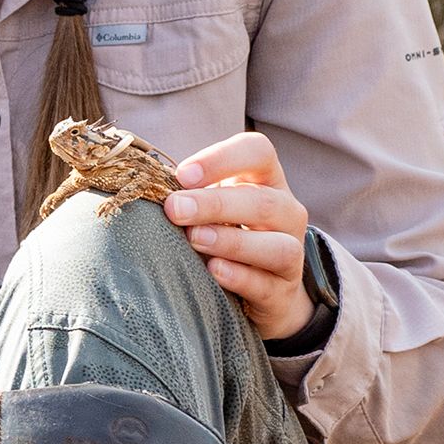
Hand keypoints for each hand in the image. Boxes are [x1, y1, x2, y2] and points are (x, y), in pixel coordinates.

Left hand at [165, 132, 313, 340]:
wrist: (264, 288)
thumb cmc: (227, 233)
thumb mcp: (212, 206)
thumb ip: (191, 194)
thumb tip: (151, 190)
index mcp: (267, 179)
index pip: (257, 152)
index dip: (221, 159)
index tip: (183, 175)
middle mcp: (286, 212)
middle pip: (263, 200)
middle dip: (215, 204)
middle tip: (176, 209)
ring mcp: (292, 253)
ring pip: (277, 245)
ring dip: (233, 241)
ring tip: (196, 239)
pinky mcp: (283, 292)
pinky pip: (267, 284)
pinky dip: (240, 276)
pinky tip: (214, 270)